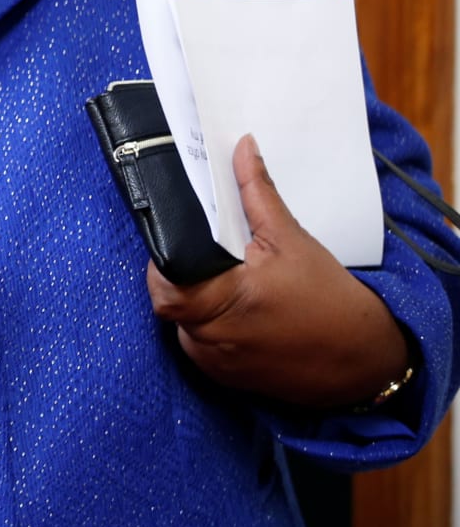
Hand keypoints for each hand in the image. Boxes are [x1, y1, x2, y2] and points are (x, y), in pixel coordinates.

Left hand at [146, 134, 410, 409]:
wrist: (364, 361)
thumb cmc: (329, 299)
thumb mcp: (292, 239)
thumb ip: (257, 193)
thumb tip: (242, 148)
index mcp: (224, 303)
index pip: (162, 280)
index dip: (163, 258)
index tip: (177, 238)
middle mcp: (211, 338)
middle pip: (169, 297)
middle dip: (180, 273)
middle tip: (204, 254)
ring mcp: (214, 362)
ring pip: (182, 320)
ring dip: (194, 298)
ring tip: (223, 279)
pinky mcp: (222, 377)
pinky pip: (199, 342)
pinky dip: (209, 323)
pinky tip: (234, 307)